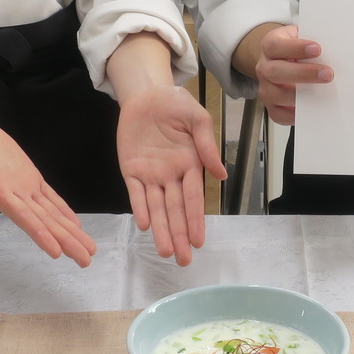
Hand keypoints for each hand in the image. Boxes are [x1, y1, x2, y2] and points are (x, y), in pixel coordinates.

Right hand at [0, 114, 95, 266]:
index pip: (25, 218)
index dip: (41, 234)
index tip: (57, 252)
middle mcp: (14, 195)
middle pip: (44, 222)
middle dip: (65, 241)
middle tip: (85, 260)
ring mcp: (23, 187)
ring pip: (51, 213)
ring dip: (69, 232)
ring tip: (87, 250)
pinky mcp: (28, 176)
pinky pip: (49, 196)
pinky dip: (63, 210)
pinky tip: (75, 225)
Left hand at [117, 85, 225, 266]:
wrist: (146, 93)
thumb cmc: (175, 104)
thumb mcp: (197, 118)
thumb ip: (207, 145)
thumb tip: (221, 174)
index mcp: (190, 164)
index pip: (193, 198)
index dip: (196, 220)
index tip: (199, 241)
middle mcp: (171, 175)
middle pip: (176, 210)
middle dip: (180, 235)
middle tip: (183, 260)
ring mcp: (151, 175)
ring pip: (156, 208)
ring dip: (161, 230)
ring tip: (166, 252)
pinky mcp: (131, 170)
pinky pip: (135, 193)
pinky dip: (140, 209)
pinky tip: (145, 225)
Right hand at [238, 23, 332, 125]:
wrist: (285, 59)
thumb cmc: (297, 48)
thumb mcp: (303, 35)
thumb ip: (313, 39)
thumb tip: (336, 48)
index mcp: (270, 46)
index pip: (275, 46)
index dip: (295, 48)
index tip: (317, 49)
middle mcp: (264, 67)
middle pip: (275, 71)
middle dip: (303, 73)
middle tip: (327, 74)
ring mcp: (266, 88)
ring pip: (276, 94)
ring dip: (302, 95)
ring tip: (323, 92)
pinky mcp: (271, 105)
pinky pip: (279, 114)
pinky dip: (295, 114)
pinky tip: (310, 108)